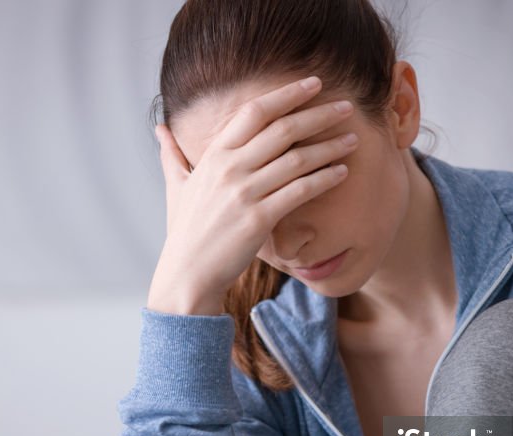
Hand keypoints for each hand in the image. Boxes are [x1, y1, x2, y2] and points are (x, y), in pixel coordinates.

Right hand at [146, 76, 359, 315]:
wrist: (188, 274)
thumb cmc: (185, 231)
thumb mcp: (175, 187)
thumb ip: (171, 155)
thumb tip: (159, 129)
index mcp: (213, 155)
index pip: (255, 111)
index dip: (287, 94)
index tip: (313, 84)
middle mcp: (229, 168)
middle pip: (282, 129)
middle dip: (318, 114)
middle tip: (345, 106)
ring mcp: (244, 193)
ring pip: (297, 159)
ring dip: (329, 146)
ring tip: (352, 139)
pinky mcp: (259, 219)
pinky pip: (299, 191)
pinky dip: (324, 179)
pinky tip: (342, 172)